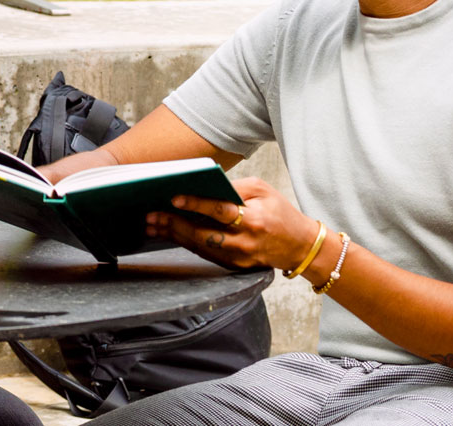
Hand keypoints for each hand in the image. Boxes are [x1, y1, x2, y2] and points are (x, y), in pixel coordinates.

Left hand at [144, 176, 321, 271]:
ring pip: (201, 247)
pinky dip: (186, 243)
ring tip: (152, 225)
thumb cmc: (281, 213)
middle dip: (174, 225)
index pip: (221, 212)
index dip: (196, 205)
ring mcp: (240, 258)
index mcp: (255, 220)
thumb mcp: (263, 190)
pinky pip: (206, 254)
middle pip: (204, 235)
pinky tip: (169, 234)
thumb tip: (203, 185)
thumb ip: (234, 187)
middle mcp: (246, 243)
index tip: (174, 198)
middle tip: (151, 216)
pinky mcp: (235, 266)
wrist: (301, 247)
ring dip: (174, 236)